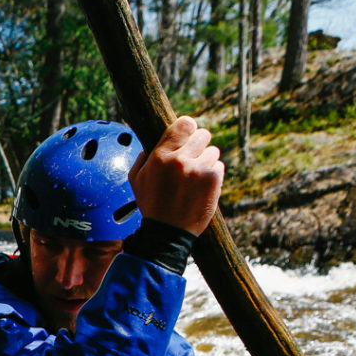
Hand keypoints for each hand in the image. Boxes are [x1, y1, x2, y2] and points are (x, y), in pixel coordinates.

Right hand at [129, 115, 223, 236]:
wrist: (167, 232)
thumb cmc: (152, 204)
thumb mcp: (136, 179)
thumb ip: (144, 156)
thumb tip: (152, 140)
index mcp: (160, 155)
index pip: (185, 123)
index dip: (188, 128)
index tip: (187, 136)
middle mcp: (180, 159)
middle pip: (203, 134)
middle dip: (199, 145)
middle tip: (192, 159)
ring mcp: (198, 169)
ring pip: (213, 151)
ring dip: (206, 161)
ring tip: (195, 177)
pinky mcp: (212, 180)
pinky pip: (219, 166)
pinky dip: (212, 175)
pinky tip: (201, 186)